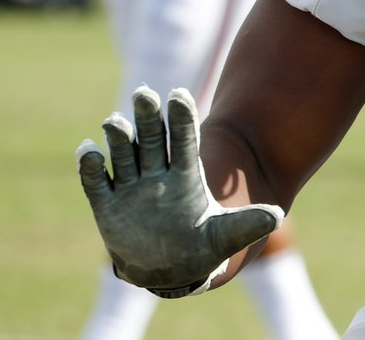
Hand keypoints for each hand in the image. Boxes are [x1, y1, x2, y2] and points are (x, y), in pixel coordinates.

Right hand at [76, 86, 283, 297]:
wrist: (170, 269)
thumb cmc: (201, 247)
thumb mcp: (226, 236)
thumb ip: (248, 224)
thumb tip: (277, 216)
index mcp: (186, 177)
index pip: (184, 142)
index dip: (181, 120)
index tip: (180, 95)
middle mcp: (157, 176)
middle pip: (152, 141)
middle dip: (148, 119)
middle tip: (145, 93)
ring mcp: (132, 189)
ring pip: (124, 156)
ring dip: (118, 139)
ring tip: (114, 121)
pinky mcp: (108, 207)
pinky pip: (96, 184)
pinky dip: (90, 168)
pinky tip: (87, 150)